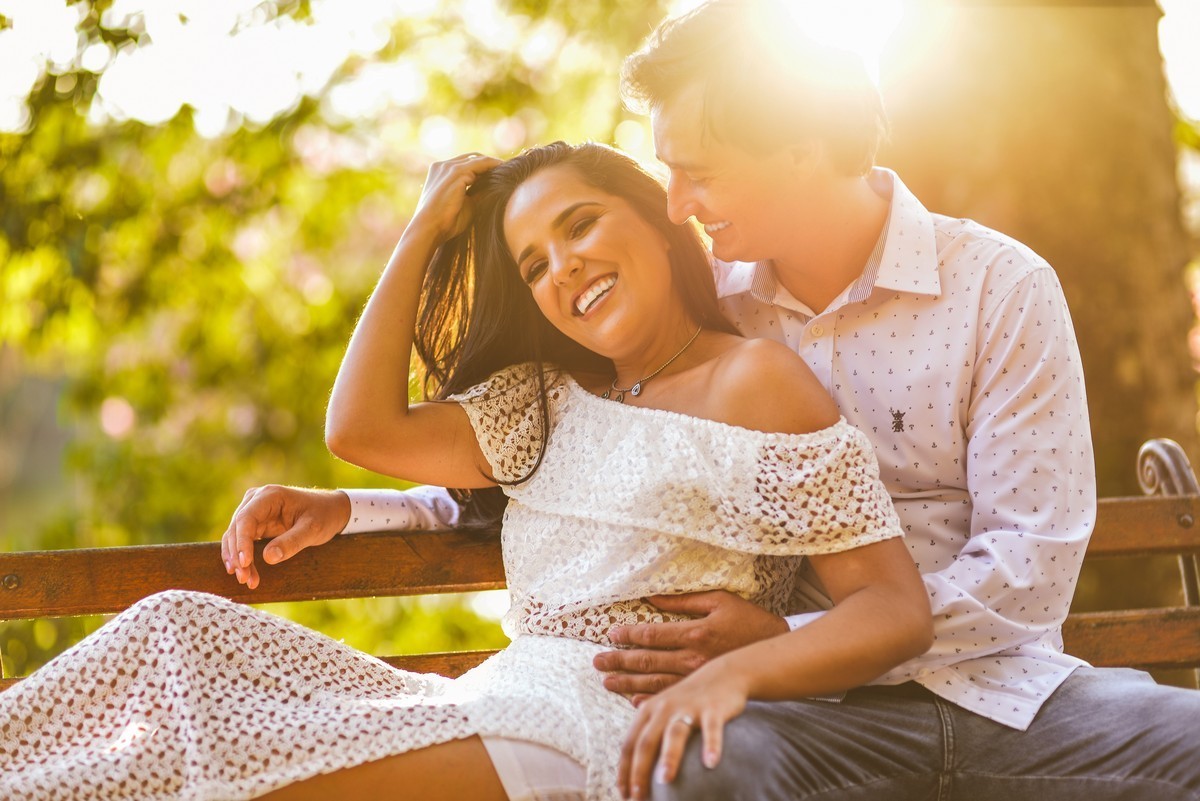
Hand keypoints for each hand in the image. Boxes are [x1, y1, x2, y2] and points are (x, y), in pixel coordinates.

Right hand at [220, 485, 350, 588]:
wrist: (330, 510)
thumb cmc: (323, 515)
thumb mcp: (313, 528)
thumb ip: (292, 542)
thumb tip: (268, 558)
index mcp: (269, 496)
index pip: (246, 518)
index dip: (241, 542)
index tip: (244, 563)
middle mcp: (256, 501)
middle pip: (236, 529)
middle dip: (238, 555)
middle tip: (244, 578)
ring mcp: (254, 512)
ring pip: (235, 537)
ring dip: (237, 559)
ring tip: (246, 580)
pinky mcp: (256, 524)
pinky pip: (242, 542)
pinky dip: (242, 558)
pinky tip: (244, 573)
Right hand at [408, 153, 502, 243]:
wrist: (429, 229)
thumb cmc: (445, 223)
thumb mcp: (464, 205)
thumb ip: (475, 194)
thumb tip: (493, 191)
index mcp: (439, 173)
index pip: (465, 165)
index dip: (482, 169)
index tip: (499, 174)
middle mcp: (442, 166)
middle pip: (472, 158)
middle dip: (490, 163)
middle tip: (509, 170)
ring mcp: (448, 167)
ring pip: (478, 160)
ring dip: (495, 164)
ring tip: (512, 170)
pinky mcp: (456, 172)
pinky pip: (482, 164)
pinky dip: (494, 166)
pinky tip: (506, 171)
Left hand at [593, 591, 787, 698]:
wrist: (777, 648)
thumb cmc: (748, 620)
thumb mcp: (719, 601)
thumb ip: (683, 601)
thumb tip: (652, 597)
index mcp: (694, 633)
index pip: (652, 635)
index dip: (629, 635)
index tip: (611, 635)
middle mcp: (692, 658)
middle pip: (647, 660)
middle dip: (619, 661)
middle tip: (597, 662)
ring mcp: (697, 678)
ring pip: (655, 681)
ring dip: (628, 682)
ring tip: (607, 682)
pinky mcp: (704, 692)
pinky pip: (673, 697)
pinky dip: (651, 699)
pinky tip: (634, 701)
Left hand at [617, 660, 749, 800]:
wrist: (723, 674)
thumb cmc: (688, 701)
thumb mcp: (662, 712)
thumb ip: (649, 735)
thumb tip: (634, 772)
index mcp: (647, 711)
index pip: (629, 744)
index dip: (624, 771)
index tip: (624, 795)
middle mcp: (664, 708)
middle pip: (646, 742)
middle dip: (639, 771)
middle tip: (637, 797)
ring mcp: (689, 708)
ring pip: (674, 734)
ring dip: (669, 757)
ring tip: (665, 780)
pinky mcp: (713, 708)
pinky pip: (712, 729)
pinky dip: (711, 745)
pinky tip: (710, 764)